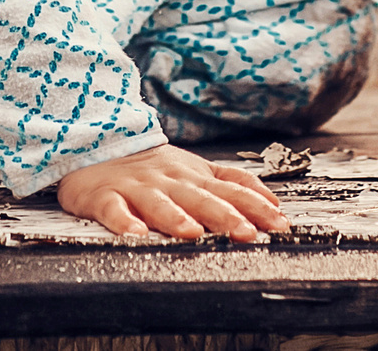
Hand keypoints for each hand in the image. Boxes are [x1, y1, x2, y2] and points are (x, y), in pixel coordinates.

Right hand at [56, 144, 289, 241]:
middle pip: (199, 198)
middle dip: (224, 215)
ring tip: (191, 232)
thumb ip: (233, 183)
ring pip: (158, 203)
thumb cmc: (153, 167)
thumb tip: (273, 201)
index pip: (231, 190)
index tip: (278, 224)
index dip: (256, 207)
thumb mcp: (197, 169)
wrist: (98, 144)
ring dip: (175, 216)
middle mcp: (170, 181)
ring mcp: (137, 188)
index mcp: (194, 176)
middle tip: (245, 232)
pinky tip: (133, 233)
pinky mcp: (105, 196)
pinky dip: (123, 221)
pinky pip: (113, 209)